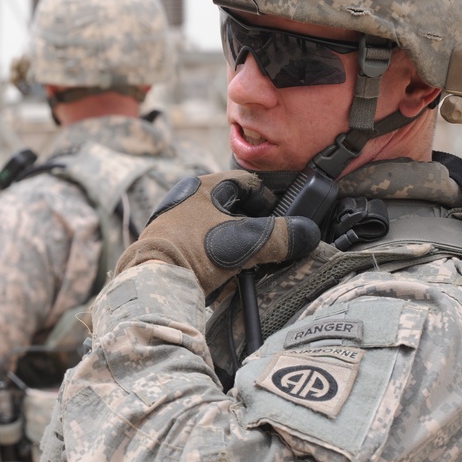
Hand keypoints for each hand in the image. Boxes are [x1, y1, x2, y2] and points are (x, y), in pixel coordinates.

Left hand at [115, 171, 319, 294]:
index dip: (269, 199)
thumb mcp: (246, 241)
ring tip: (248, 260)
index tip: (282, 219)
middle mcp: (185, 198)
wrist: (153, 279)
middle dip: (252, 224)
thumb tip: (307, 235)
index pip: (246, 183)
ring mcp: (174, 222)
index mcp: (202, 186)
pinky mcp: (167, 245)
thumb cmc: (197, 250)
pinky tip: (225, 271)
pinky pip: (201, 245)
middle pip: (231, 207)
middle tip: (267, 243)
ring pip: (216, 227)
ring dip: (234, 242)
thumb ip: (282, 237)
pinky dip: (216, 255)